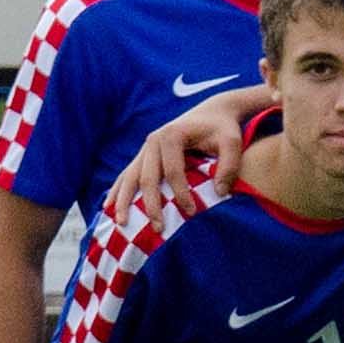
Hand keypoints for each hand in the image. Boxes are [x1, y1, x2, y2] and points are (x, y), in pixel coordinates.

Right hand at [110, 87, 262, 211]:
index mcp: (172, 136)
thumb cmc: (223, 129)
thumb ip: (229, 166)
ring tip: (120, 223)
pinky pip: (127, 175)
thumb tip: (219, 193)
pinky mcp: (144, 155)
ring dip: (124, 200)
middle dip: (150, 205)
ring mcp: (145, 148)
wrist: (212, 113)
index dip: (181, 193)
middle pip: (147, 177)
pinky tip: (110, 207)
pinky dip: (119, 190)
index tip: (191, 213)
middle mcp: (153, 140)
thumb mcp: (233, 142)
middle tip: (157, 229)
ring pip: (130, 176)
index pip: (173, 172)